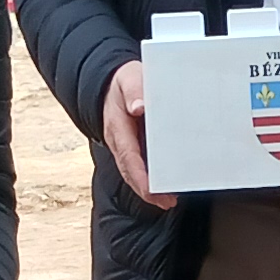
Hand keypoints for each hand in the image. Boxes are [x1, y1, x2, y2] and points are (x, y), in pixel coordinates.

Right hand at [98, 60, 175, 209]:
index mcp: (118, 127)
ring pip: (133, 171)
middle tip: (167, 201)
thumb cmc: (124, 81)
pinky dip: (150, 178)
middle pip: (130, 171)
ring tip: (168, 200)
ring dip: (149, 189)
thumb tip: (139, 107)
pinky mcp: (132, 147)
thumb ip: (134, 91)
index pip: (128, 155)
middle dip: (146, 190)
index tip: (151, 189)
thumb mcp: (129, 78)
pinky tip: (167, 184)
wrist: (111, 83)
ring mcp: (124, 146)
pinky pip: (139, 165)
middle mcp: (119, 141)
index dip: (139, 175)